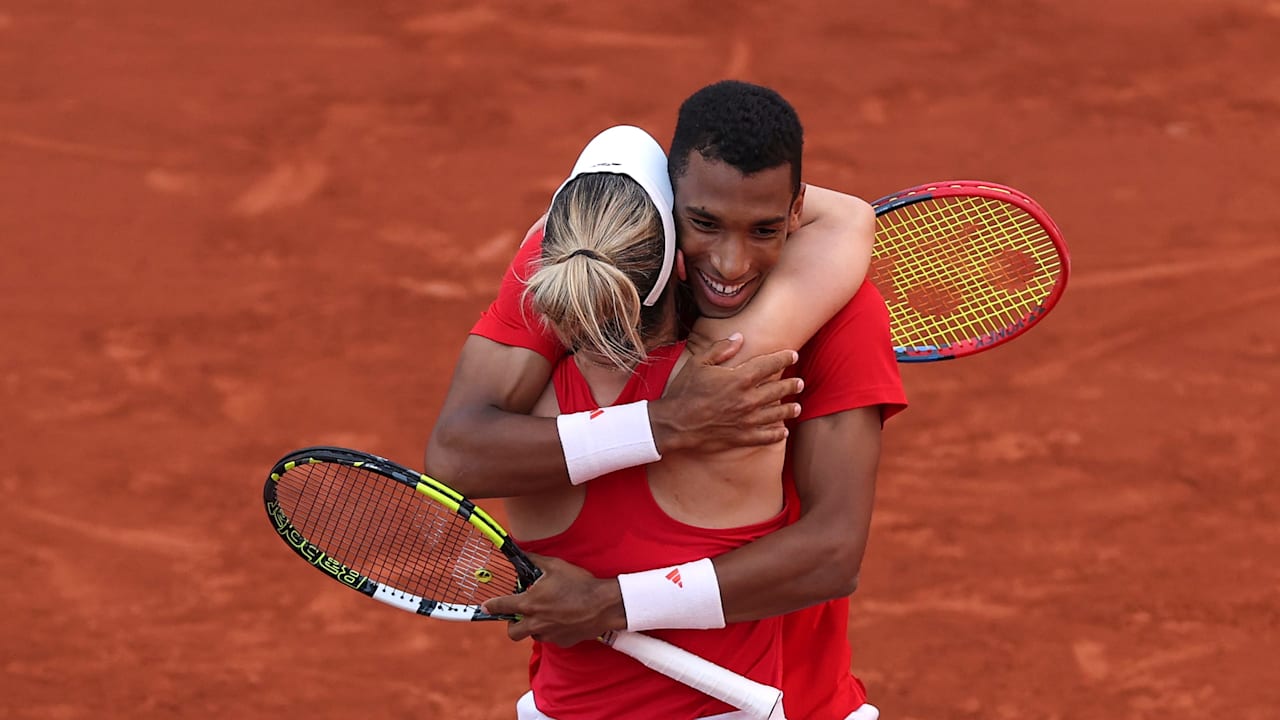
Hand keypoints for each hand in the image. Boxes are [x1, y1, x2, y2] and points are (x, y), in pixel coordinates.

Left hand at [481, 553, 625, 646]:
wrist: (603, 605)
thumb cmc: (578, 583)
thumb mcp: (555, 565)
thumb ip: (534, 560)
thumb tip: (521, 553)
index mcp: (530, 603)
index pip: (502, 606)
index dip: (491, 606)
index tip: (485, 607)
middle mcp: (536, 622)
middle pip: (512, 632)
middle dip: (512, 624)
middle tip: (520, 614)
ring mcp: (549, 634)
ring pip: (532, 635)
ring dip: (534, 626)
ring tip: (547, 614)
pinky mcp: (562, 642)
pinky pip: (551, 638)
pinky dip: (552, 631)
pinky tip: (564, 619)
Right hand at [650, 333, 801, 453]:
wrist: (675, 423)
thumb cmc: (684, 391)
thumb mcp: (698, 362)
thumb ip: (720, 349)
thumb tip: (739, 337)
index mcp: (739, 378)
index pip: (770, 365)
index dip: (784, 358)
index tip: (793, 355)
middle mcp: (748, 399)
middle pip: (778, 390)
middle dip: (792, 385)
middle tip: (799, 383)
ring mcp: (747, 420)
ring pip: (777, 414)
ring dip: (789, 410)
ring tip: (797, 408)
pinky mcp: (742, 437)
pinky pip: (766, 436)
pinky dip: (777, 434)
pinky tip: (783, 431)